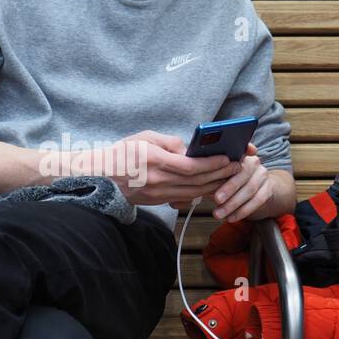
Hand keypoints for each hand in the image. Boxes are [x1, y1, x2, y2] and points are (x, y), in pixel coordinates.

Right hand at [87, 131, 242, 207]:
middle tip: (236, 168)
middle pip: (196, 181)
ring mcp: (159, 194)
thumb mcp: (145, 137)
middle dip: (220, 175)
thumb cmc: (123, 152)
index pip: (191, 167)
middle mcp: (159, 181)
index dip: (212, 165)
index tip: (227, 159)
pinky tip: (212, 188)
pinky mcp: (158, 201)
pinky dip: (201, 193)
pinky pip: (185, 198)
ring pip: (194, 193)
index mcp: (155, 162)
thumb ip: (170, 142)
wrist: (101, 177)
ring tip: (229, 177)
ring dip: (214, 185)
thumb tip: (190, 149)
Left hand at [205, 143, 273, 223]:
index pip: (233, 160)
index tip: (212, 179)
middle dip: (228, 189)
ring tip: (219, 213)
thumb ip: (212, 178)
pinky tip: (232, 217)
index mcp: (240, 155)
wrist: (259, 189)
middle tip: (216, 200)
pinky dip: (243, 211)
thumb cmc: (233, 182)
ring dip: (233, 203)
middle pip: (242, 175)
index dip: (224, 170)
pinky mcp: (268, 189)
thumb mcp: (221, 177)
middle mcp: (254, 162)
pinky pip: (257, 200)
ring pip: (249, 189)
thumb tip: (196, 184)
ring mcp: (263, 175)